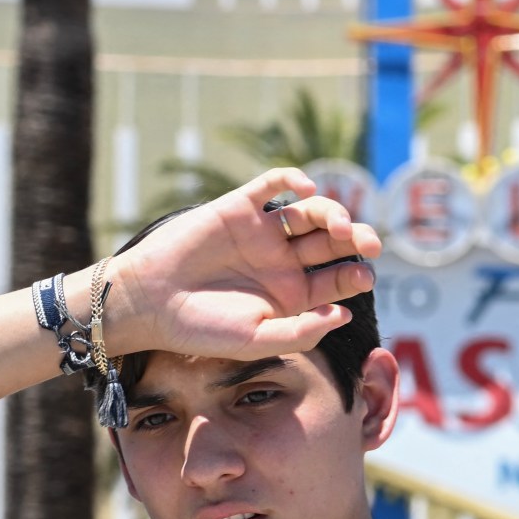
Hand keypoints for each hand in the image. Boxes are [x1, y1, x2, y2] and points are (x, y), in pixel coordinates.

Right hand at [104, 169, 378, 361]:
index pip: (338, 278)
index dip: (357, 274)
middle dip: (356, 239)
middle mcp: (282, 260)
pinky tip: (306, 188)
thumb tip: (345, 314)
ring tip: (339, 226)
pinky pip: (272, 184)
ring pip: (310, 212)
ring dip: (333, 212)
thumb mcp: (257, 340)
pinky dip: (292, 178)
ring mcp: (262, 232)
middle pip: (332, 241)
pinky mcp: (239, 208)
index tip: (363, 278)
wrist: (150, 303)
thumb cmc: (202, 329)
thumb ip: (303, 332)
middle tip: (369, 243)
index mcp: (293, 294)